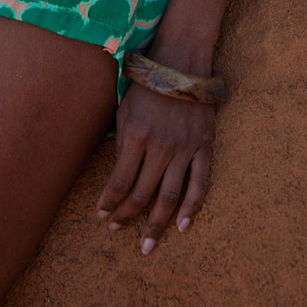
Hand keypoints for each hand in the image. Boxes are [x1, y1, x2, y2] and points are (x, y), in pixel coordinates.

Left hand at [96, 82, 214, 254]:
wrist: (183, 62)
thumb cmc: (148, 84)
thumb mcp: (125, 107)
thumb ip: (122, 141)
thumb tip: (120, 176)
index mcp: (137, 134)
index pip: (121, 180)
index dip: (110, 201)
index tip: (101, 215)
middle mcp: (161, 145)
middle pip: (143, 193)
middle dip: (127, 216)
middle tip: (116, 230)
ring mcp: (185, 148)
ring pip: (170, 196)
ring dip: (157, 224)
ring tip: (147, 245)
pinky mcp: (204, 147)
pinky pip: (200, 183)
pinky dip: (192, 208)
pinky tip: (183, 226)